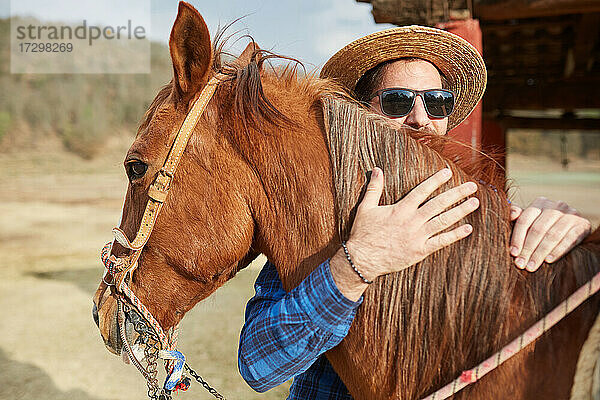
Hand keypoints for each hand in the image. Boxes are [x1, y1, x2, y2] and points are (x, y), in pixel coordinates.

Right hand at [330, 167, 478, 299]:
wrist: (362, 259)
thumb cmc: (362, 233)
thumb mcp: (365, 208)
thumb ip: (374, 188)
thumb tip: (377, 169)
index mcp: (400, 209)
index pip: (422, 191)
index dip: (436, 180)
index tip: (448, 172)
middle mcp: (412, 221)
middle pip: (438, 204)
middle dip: (456, 193)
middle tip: (472, 186)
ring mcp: (417, 236)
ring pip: (443, 221)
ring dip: (460, 211)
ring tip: (475, 203)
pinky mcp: (419, 251)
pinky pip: (441, 242)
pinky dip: (455, 235)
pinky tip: (468, 228)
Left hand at [509, 197, 591, 271]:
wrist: (573, 226)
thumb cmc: (543, 224)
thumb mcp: (530, 220)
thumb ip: (518, 217)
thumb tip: (511, 214)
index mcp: (540, 203)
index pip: (525, 220)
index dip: (517, 237)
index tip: (513, 253)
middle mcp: (556, 206)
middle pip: (538, 229)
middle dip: (528, 249)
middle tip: (521, 264)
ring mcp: (571, 214)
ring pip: (552, 235)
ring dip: (540, 253)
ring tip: (532, 266)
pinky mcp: (583, 225)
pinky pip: (569, 239)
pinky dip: (558, 251)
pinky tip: (548, 260)